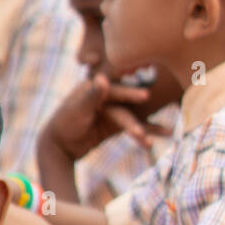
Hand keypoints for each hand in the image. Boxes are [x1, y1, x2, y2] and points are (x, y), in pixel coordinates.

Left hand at [45, 74, 169, 160]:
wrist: (59, 146)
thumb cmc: (64, 124)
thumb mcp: (77, 110)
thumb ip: (92, 95)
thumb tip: (102, 77)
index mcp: (95, 88)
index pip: (115, 90)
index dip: (130, 93)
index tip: (145, 96)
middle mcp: (107, 97)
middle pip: (127, 107)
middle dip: (138, 119)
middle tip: (149, 127)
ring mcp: (113, 111)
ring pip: (133, 119)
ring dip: (145, 129)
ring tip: (160, 137)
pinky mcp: (117, 125)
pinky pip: (136, 128)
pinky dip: (148, 132)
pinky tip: (165, 134)